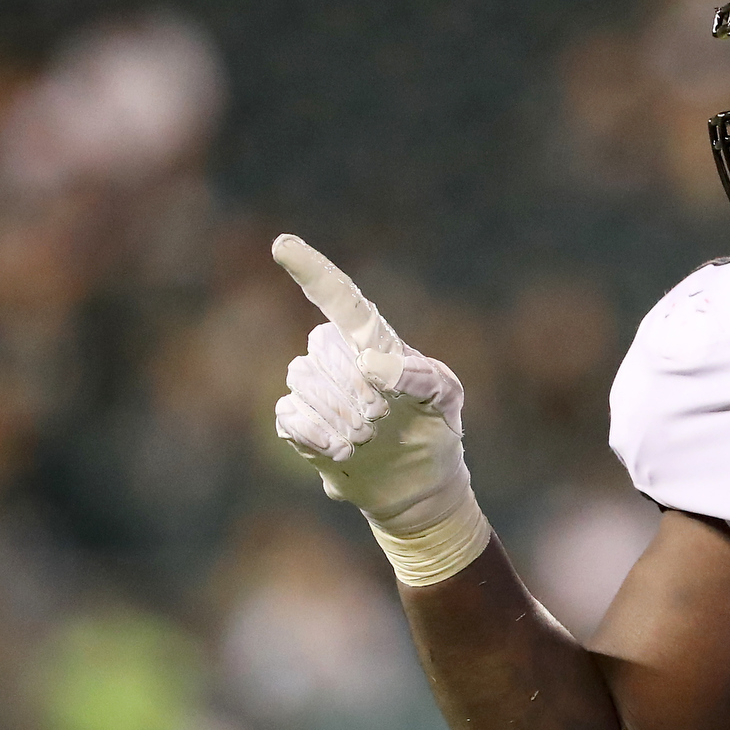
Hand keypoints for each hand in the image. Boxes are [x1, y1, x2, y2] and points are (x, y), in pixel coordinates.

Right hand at [272, 234, 489, 584]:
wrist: (415, 484)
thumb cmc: (434, 428)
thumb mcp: (445, 399)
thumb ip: (419, 375)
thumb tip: (371, 363)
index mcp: (374, 339)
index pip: (341, 299)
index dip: (314, 271)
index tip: (283, 246)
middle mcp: (336, 354)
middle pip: (323, 351)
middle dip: (357, 390)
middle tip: (385, 418)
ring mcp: (312, 386)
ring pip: (303, 381)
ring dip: (341, 416)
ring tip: (368, 435)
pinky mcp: (295, 420)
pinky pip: (289, 415)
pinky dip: (315, 435)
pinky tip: (340, 449)